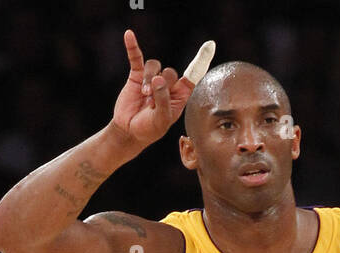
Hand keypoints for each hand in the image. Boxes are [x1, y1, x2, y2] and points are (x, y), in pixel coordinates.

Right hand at [112, 31, 214, 148]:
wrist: (128, 131)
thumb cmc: (149, 129)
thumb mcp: (161, 120)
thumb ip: (163, 100)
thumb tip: (159, 78)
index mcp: (180, 96)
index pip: (192, 77)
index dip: (201, 62)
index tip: (210, 45)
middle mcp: (168, 85)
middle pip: (170, 72)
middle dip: (161, 86)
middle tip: (151, 103)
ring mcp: (153, 79)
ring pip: (155, 66)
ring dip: (149, 80)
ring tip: (144, 95)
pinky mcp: (137, 76)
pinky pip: (136, 57)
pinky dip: (132, 46)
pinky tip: (129, 35)